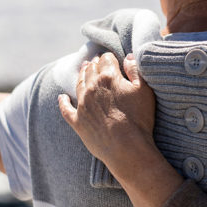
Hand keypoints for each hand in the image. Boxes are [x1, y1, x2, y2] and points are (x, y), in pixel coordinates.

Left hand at [59, 53, 157, 173]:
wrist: (127, 148)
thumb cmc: (139, 119)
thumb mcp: (144, 91)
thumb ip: (135, 71)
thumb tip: (129, 57)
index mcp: (109, 77)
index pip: (106, 59)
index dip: (109, 58)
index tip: (111, 58)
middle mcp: (92, 87)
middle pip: (91, 69)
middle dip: (94, 64)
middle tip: (96, 61)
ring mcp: (82, 104)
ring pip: (79, 84)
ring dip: (81, 75)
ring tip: (83, 70)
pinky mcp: (77, 121)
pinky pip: (66, 108)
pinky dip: (63, 101)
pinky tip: (62, 97)